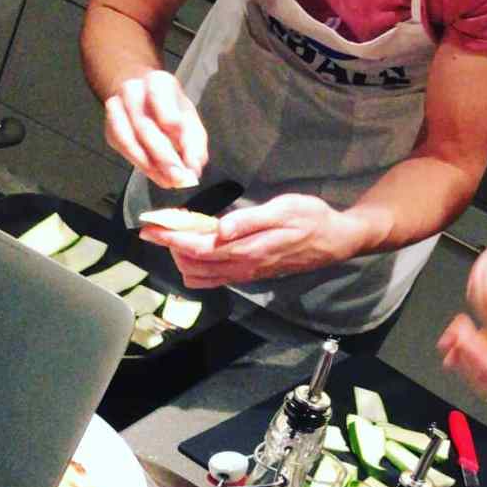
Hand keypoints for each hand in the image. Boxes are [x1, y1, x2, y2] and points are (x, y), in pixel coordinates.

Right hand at [104, 70, 207, 188]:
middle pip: (144, 125)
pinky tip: (158, 177)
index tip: (180, 135)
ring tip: (171, 181)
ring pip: (129, 140)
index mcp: (157, 81)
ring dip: (151, 165)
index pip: (159, 95)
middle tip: (180, 176)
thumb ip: (195, 142)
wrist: (142, 99)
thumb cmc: (171, 110)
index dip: (168, 115)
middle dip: (163, 154)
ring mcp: (115, 110)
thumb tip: (194, 168)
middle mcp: (131, 92)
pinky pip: (124, 150)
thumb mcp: (190, 119)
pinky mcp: (109, 129)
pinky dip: (142, 165)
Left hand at [139, 193, 368, 287]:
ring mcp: (246, 273)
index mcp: (248, 249)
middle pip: (194, 264)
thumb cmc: (312, 218)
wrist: (335, 241)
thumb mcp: (285, 209)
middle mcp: (243, 267)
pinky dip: (197, 266)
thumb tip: (219, 229)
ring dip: (182, 257)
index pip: (199, 247)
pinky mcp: (250, 274)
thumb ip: (250, 220)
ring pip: (202, 276)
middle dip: (170, 246)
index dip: (172, 238)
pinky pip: (215, 278)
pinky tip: (197, 247)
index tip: (150, 226)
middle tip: (157, 226)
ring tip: (175, 234)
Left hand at [437, 314, 486, 421]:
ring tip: (450, 339)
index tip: (461, 330)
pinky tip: (464, 352)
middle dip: (461, 352)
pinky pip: (485, 378)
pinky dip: (471, 364)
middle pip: (479, 374)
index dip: (473, 348)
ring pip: (478, 377)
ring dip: (462, 358)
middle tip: (450, 331)